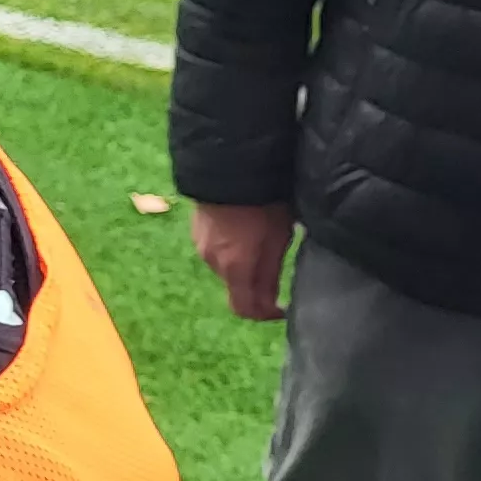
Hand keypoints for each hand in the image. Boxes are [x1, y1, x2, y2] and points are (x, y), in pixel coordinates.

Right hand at [193, 200, 296, 323]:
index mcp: (236, 268)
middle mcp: (214, 262)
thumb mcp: (279, 237)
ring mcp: (201, 245)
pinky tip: (245, 232)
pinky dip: (232, 252)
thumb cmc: (263, 201)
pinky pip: (217, 252)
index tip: (284, 307)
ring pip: (227, 269)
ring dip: (244, 267)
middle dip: (257, 288)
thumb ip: (272, 271)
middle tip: (279, 272)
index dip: (265, 315)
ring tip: (263, 247)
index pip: (246, 309)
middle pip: (237, 289)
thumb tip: (271, 300)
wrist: (229, 165)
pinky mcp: (196, 230)